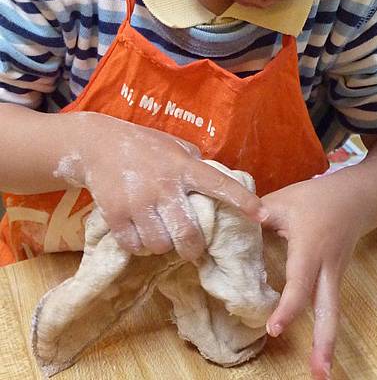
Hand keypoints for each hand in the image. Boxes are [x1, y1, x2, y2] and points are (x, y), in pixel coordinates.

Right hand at [57, 112, 263, 259]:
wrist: (98, 144)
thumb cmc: (144, 145)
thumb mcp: (174, 145)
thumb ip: (195, 164)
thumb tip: (219, 182)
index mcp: (183, 166)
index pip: (218, 184)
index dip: (242, 201)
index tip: (261, 214)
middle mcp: (163, 185)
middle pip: (188, 233)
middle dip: (194, 248)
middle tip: (193, 248)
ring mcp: (138, 202)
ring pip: (161, 245)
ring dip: (164, 246)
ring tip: (160, 234)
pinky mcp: (115, 214)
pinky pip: (134, 246)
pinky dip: (140, 246)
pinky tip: (140, 234)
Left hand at [260, 171, 366, 378]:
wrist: (355, 198)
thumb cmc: (316, 198)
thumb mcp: (284, 200)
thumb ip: (257, 214)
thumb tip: (227, 225)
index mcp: (311, 248)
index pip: (300, 282)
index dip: (288, 307)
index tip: (274, 329)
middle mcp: (326, 267)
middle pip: (328, 309)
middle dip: (324, 342)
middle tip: (317, 375)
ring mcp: (335, 275)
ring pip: (333, 312)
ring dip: (328, 343)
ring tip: (321, 374)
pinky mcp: (335, 278)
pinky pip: (330, 305)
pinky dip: (326, 328)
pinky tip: (319, 347)